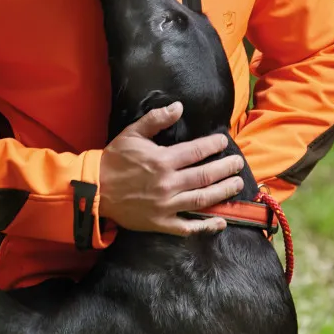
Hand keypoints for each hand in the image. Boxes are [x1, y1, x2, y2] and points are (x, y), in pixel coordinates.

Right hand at [98, 102, 244, 235]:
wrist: (95, 189)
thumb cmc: (114, 159)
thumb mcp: (132, 133)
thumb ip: (156, 119)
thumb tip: (179, 107)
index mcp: (162, 160)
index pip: (197, 151)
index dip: (214, 146)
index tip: (224, 142)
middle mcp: (168, 183)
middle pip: (205, 176)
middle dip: (225, 169)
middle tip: (238, 164)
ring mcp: (166, 205)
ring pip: (202, 199)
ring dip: (223, 192)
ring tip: (237, 184)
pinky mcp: (161, 223)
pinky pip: (188, 227)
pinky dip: (206, 226)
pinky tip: (220, 222)